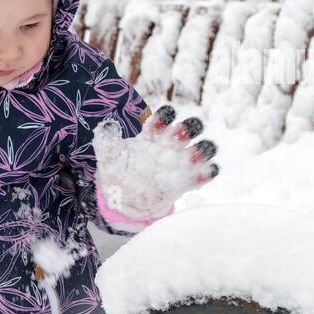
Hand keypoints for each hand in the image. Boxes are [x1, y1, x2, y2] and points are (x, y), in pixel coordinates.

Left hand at [95, 104, 218, 224]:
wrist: (123, 199)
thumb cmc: (117, 171)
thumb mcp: (108, 155)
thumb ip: (106, 140)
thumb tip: (106, 125)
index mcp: (152, 134)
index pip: (164, 118)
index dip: (166, 115)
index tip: (165, 116)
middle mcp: (170, 145)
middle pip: (189, 129)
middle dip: (191, 126)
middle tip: (183, 132)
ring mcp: (180, 163)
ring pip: (202, 149)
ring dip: (203, 149)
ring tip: (195, 154)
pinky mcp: (186, 182)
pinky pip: (204, 174)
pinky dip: (208, 173)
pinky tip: (203, 174)